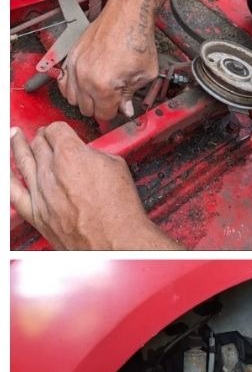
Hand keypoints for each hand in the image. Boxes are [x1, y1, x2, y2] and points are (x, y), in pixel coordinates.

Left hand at [10, 123, 181, 249]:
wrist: (115, 242)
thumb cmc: (119, 211)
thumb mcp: (117, 169)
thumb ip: (96, 156)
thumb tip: (89, 156)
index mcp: (71, 155)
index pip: (56, 130)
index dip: (60, 128)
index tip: (62, 131)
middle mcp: (51, 171)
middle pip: (39, 144)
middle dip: (42, 137)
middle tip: (43, 135)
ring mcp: (40, 192)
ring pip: (23, 162)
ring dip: (19, 146)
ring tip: (15, 136)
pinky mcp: (35, 212)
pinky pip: (13, 191)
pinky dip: (8, 177)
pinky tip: (7, 169)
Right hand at [59, 0, 159, 118]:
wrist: (126, 16)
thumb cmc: (137, 41)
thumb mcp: (145, 75)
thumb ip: (131, 95)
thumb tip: (125, 109)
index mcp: (104, 86)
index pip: (103, 114)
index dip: (114, 113)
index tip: (120, 107)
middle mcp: (84, 78)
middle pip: (86, 109)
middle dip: (101, 107)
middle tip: (114, 98)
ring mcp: (75, 67)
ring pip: (72, 98)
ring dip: (86, 99)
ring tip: (101, 90)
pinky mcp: (70, 57)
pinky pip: (63, 82)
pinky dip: (73, 87)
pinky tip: (86, 84)